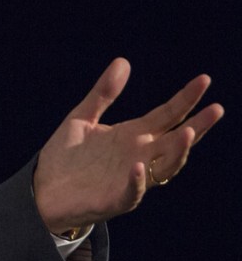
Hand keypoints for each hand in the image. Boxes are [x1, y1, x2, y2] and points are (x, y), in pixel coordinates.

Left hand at [33, 58, 223, 233]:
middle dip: (198, 125)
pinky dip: (138, 180)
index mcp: (132, 135)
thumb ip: (103, 93)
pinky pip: (132, 192)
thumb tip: (123, 61)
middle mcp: (139, 156)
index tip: (204, 79)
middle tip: (216, 108)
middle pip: (176, 141)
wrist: (43, 190)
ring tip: (188, 132)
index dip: (186, 99)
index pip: (167, 115)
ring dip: (178, 152)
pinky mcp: (115, 200)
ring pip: (165, 168)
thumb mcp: (82, 117)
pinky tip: (138, 166)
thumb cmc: (66, 156)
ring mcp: (131, 179)